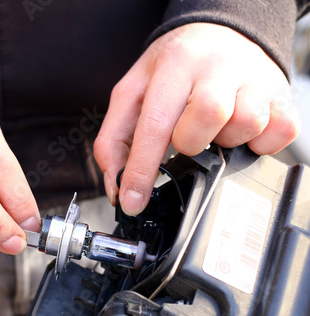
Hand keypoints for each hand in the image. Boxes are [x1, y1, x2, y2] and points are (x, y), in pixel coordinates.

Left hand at [95, 23, 299, 214]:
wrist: (219, 33)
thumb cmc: (174, 67)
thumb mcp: (133, 92)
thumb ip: (114, 139)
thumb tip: (116, 186)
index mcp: (174, 66)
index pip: (154, 124)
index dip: (141, 170)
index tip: (132, 202)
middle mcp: (216, 67)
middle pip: (203, 123)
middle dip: (189, 142)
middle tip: (187, 133)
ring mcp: (254, 79)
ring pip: (244, 127)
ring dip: (224, 140)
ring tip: (215, 126)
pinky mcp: (282, 95)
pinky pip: (277, 134)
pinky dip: (257, 143)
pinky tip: (241, 129)